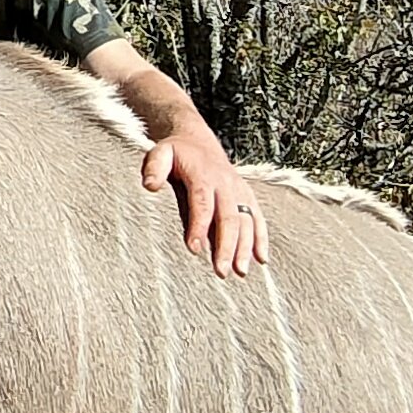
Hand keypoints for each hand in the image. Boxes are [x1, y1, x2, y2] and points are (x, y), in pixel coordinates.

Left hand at [141, 131, 267, 277]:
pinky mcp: (246, 195)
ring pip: (246, 220)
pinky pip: (257, 217)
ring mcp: (238, 190)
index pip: (202, 203)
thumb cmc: (176, 153)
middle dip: (226, 246)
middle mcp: (225, 183)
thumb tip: (150, 185)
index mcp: (203, 174)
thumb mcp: (160, 153)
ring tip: (240, 272)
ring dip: (246, 247)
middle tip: (221, 271)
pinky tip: (262, 259)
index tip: (194, 249)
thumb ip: (155, 168)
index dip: (199, 226)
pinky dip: (261, 238)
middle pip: (229, 217)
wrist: (197, 140)